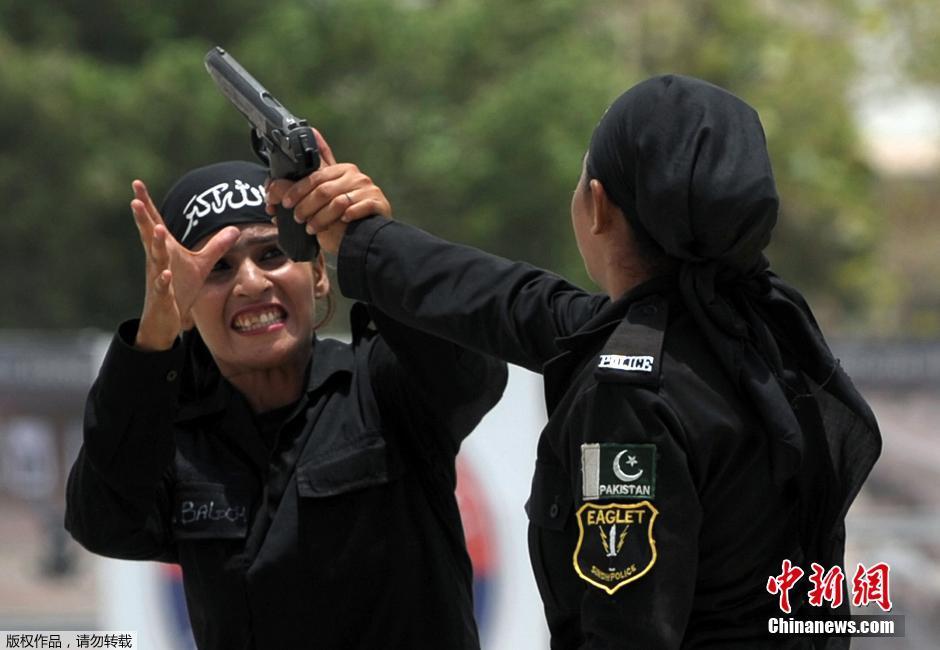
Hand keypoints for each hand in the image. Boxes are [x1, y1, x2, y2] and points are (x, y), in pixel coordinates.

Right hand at [130, 180, 239, 350]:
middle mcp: (158, 261)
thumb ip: (216, 246)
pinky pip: (162, 287)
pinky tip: (165, 274)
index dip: (147, 204)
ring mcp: (158, 278)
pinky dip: (164, 281)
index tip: (137, 183)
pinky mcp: (162, 297)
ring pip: (156, 259)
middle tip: (135, 199)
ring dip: (156, 245)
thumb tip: (235, 229)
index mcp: (164, 251)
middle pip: (149, 236)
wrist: (166, 319)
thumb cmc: (180, 289)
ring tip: (157, 229)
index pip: (155, 223)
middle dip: (143, 218)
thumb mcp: (201, 265)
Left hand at [265, 129, 391, 254]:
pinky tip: (341, 223)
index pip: (314, 174)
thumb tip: (272, 189)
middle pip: (322, 188)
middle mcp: (354, 176)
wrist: (368, 240)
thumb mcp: (319, 205)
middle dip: (305, 205)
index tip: (282, 199)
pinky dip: (348, 215)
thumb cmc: (342, 223)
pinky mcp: (378, 201)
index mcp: (339, 171)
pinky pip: (358, 207)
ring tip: (311, 228)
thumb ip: (300, 193)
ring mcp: (367, 188)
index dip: (296, 187)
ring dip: (321, 217)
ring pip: (337, 201)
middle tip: (296, 217)